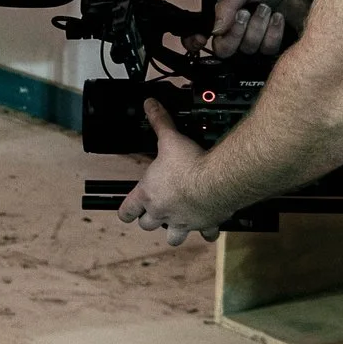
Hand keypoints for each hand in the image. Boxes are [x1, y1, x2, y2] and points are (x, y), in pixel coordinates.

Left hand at [117, 99, 222, 238]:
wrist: (217, 181)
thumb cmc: (190, 164)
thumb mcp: (170, 138)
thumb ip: (159, 122)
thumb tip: (150, 105)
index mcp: (149, 194)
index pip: (127, 211)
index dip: (125, 211)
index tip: (126, 211)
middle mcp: (163, 212)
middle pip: (147, 225)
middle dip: (150, 220)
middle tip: (155, 211)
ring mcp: (184, 222)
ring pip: (173, 238)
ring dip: (174, 233)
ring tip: (178, 225)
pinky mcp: (205, 225)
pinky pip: (206, 235)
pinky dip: (208, 232)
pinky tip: (210, 226)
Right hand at [195, 0, 311, 58]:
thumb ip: (226, 3)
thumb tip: (214, 30)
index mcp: (223, 13)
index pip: (203, 36)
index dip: (203, 40)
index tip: (208, 35)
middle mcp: (235, 29)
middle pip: (224, 49)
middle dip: (237, 31)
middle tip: (246, 12)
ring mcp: (254, 39)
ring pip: (247, 50)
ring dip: (258, 27)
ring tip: (267, 9)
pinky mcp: (272, 46)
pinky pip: (267, 51)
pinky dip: (273, 33)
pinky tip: (278, 18)